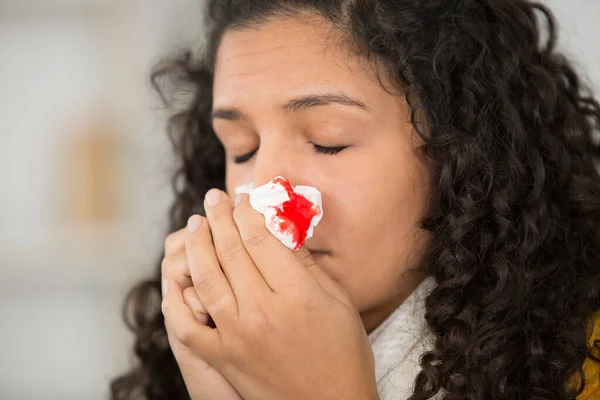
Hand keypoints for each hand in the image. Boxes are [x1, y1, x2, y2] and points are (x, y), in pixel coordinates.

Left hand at [161, 189, 377, 399]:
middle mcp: (263, 310)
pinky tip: (175, 280)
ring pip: (205, 278)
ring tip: (195, 225)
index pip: (261, 236)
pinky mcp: (223, 357)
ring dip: (196, 246)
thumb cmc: (343, 353)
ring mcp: (237, 335)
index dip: (248, 209)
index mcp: (296, 293)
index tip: (243, 195)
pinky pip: (187, 326)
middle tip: (213, 198)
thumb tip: (282, 227)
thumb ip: (307, 263)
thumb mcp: (339, 301)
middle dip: (219, 216)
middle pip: (230, 249)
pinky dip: (176, 301)